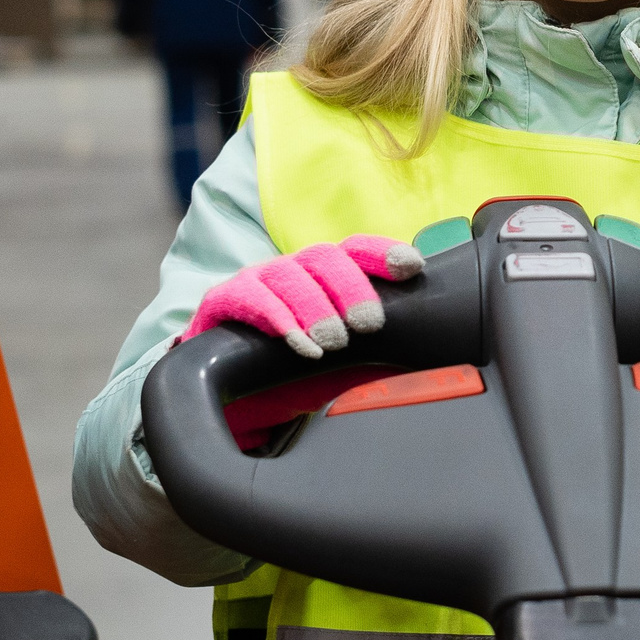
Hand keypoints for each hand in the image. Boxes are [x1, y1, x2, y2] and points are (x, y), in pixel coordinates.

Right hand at [184, 236, 424, 359]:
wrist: (223, 390)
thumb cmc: (290, 371)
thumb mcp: (337, 360)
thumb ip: (371, 351)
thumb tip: (417, 359)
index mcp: (323, 275)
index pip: (356, 250)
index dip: (383, 253)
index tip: (412, 266)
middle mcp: (291, 269)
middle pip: (325, 257)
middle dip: (352, 288)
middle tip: (369, 326)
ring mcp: (256, 280)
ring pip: (290, 276)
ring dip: (317, 308)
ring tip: (334, 343)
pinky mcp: (222, 299)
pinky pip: (254, 300)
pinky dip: (282, 322)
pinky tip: (303, 347)